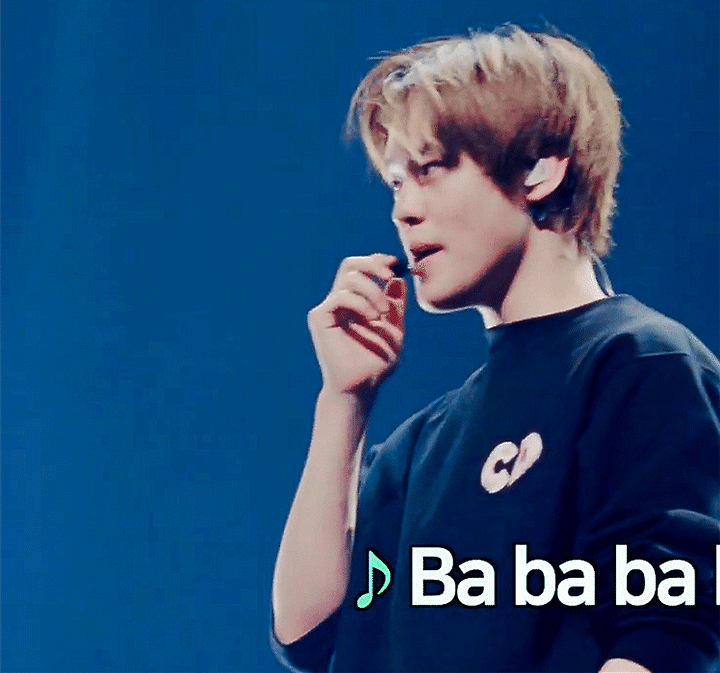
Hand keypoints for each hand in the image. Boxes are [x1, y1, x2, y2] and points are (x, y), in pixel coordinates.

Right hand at [308, 253, 406, 399]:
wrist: (363, 387)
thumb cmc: (377, 362)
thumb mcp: (395, 329)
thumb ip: (396, 306)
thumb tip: (398, 280)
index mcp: (356, 301)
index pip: (361, 269)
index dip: (377, 261)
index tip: (396, 265)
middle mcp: (339, 302)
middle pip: (350, 265)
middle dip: (372, 265)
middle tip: (389, 275)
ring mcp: (328, 309)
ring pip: (348, 279)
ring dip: (371, 290)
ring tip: (383, 312)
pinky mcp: (320, 318)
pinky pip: (339, 297)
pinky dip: (359, 302)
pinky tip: (372, 318)